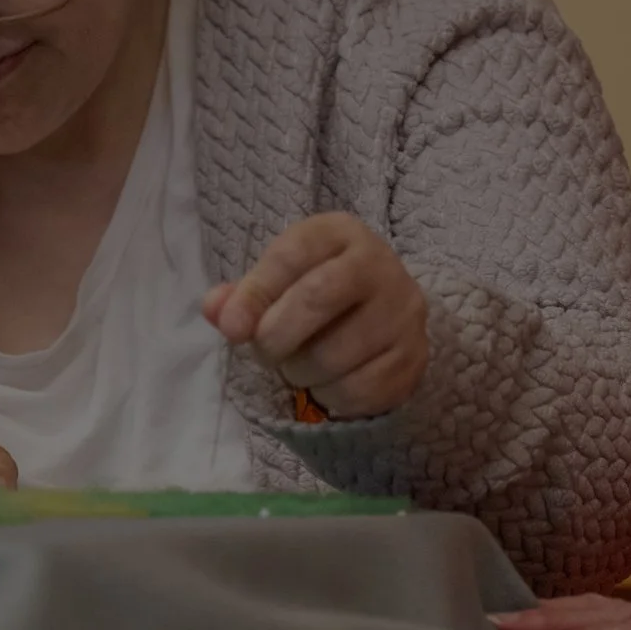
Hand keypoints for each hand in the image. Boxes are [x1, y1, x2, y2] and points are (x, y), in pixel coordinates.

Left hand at [201, 212, 429, 418]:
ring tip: (300, 366)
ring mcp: (403, 312)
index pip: (292, 255)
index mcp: (340, 234)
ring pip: (335, 354)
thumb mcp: (280, 282)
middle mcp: (381, 265)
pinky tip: (329, 383)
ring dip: (301, 372)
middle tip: (265, 353)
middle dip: (276, 336)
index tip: (231, 329)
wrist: (384, 318)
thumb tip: (216, 310)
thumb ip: (243, 296)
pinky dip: (331, 396)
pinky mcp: (414, 357)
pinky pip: (358, 389)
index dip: (255, 293)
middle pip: (318, 297)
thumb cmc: (319, 294)